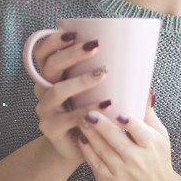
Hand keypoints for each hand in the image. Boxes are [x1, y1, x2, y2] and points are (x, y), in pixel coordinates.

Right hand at [31, 31, 111, 165]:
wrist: (77, 148)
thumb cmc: (88, 112)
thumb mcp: (91, 90)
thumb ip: (101, 72)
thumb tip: (138, 54)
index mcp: (50, 75)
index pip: (42, 52)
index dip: (53, 41)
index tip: (74, 33)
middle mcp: (42, 89)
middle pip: (50, 66)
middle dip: (72, 54)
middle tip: (95, 46)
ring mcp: (44, 109)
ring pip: (56, 90)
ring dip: (80, 80)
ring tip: (103, 74)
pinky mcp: (50, 128)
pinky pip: (68, 117)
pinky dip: (88, 109)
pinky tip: (106, 105)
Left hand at [77, 89, 179, 180]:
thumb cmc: (159, 160)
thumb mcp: (161, 137)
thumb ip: (150, 114)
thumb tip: (146, 90)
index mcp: (150, 146)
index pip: (140, 132)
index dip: (130, 123)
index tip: (119, 113)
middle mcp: (136, 160)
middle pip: (116, 140)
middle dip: (101, 126)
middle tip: (89, 112)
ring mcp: (121, 171)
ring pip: (102, 151)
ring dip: (90, 134)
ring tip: (80, 119)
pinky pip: (95, 163)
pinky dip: (87, 151)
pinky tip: (82, 138)